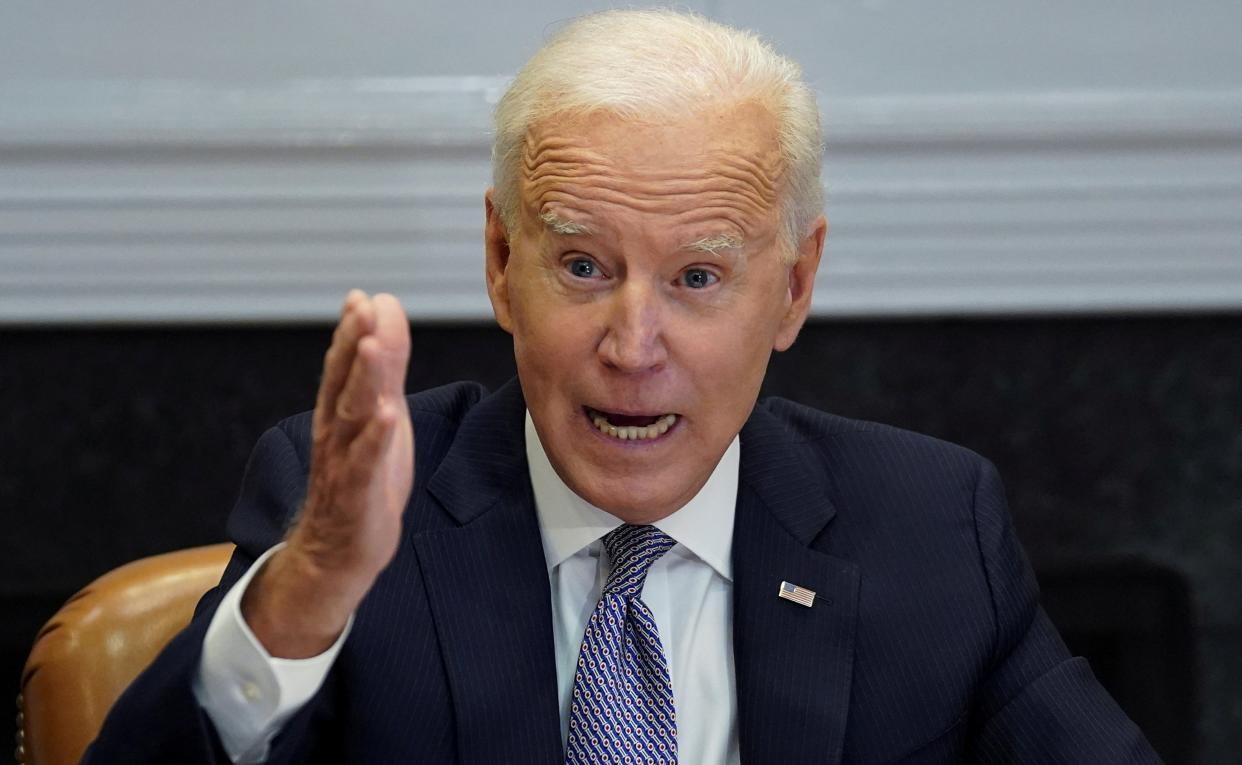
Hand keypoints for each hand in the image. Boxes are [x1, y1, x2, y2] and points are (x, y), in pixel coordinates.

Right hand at [241, 290, 412, 657]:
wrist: (338, 552)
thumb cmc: (362, 478)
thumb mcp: (379, 416)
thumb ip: (384, 368)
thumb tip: (386, 313)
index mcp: (340, 412)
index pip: (344, 365)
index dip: (353, 330)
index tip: (364, 296)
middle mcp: (336, 432)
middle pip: (344, 382)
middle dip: (352, 342)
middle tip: (361, 305)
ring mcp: (344, 463)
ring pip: (352, 416)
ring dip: (363, 380)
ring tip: (372, 347)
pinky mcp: (358, 495)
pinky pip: (365, 464)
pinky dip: (376, 440)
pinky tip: (388, 417)